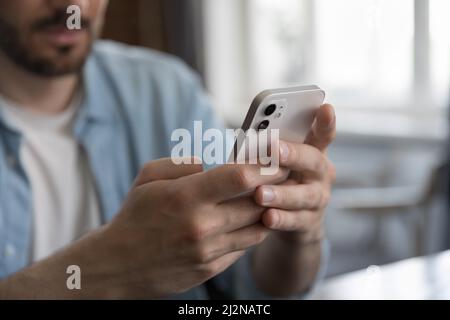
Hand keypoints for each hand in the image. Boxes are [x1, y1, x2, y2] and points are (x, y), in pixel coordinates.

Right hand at [97, 157, 288, 297]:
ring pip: (257, 227)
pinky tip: (252, 219)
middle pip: (256, 202)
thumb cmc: (134, 216)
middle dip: (276, 185)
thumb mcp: (147, 178)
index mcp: (185, 197)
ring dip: (269, 209)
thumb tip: (210, 163)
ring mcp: (208, 250)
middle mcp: (201, 225)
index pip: (240, 177)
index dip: (264, 164)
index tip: (276, 156)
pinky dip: (253, 231)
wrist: (118, 265)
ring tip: (273, 195)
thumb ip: (182, 164)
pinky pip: (244, 247)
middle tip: (286, 172)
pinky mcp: (211, 268)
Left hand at [253, 104, 336, 243]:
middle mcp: (321, 173)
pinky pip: (296, 220)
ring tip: (260, 194)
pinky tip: (267, 218)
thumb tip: (245, 141)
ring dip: (282, 193)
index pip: (323, 133)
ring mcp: (318, 198)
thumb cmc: (280, 180)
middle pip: (313, 160)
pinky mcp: (310, 222)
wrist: (293, 221)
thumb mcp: (279, 163)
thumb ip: (270, 151)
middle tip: (274, 150)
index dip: (326, 122)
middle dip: (294, 154)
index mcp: (313, 151)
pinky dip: (282, 219)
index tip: (325, 108)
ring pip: (304, 195)